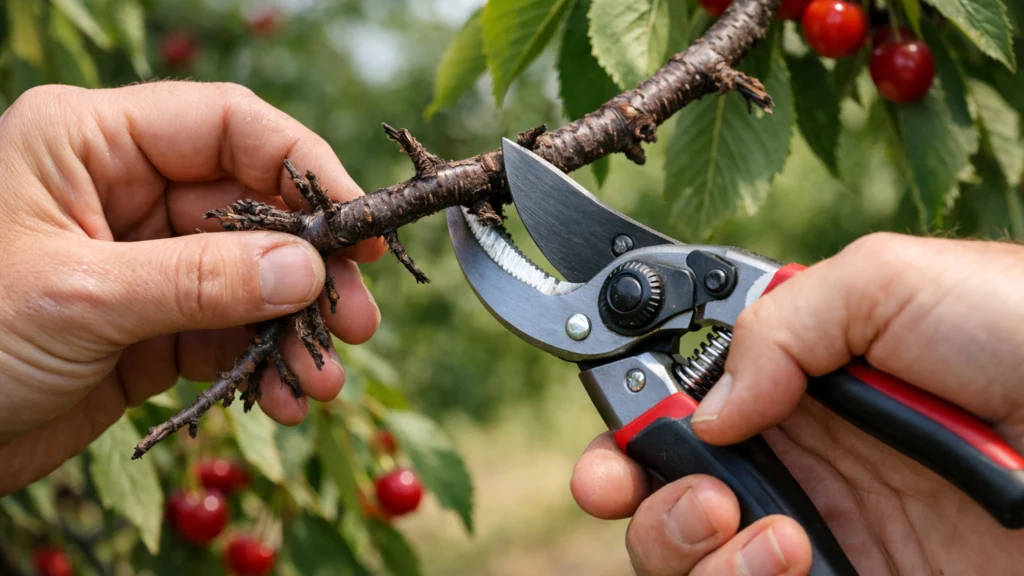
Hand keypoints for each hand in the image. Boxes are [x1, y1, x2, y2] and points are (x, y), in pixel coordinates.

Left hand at [0, 82, 384, 494]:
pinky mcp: (148, 326)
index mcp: (92, 141)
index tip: (362, 225)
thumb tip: (310, 268)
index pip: (228, 126)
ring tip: (322, 379)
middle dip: (310, 268)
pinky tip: (283, 397)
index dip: (306, 167)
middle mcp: (122, 191)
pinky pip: (226, 333)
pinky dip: (261, 363)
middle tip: (357, 320)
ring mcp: (141, 261)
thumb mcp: (80, 297)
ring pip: (248, 278)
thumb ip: (202, 279)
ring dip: (293, 328)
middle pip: (252, 209)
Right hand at [571, 234, 1023, 574]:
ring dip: (685, 544)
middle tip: (665, 487)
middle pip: (658, 488)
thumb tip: (707, 407)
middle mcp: (792, 457)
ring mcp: (820, 529)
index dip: (625, 428)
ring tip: (765, 526)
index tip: (609, 451)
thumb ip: (777, 323)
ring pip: (689, 556)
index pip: (673, 403)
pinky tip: (793, 556)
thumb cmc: (1020, 334)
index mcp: (789, 379)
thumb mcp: (891, 279)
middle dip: (631, 494)